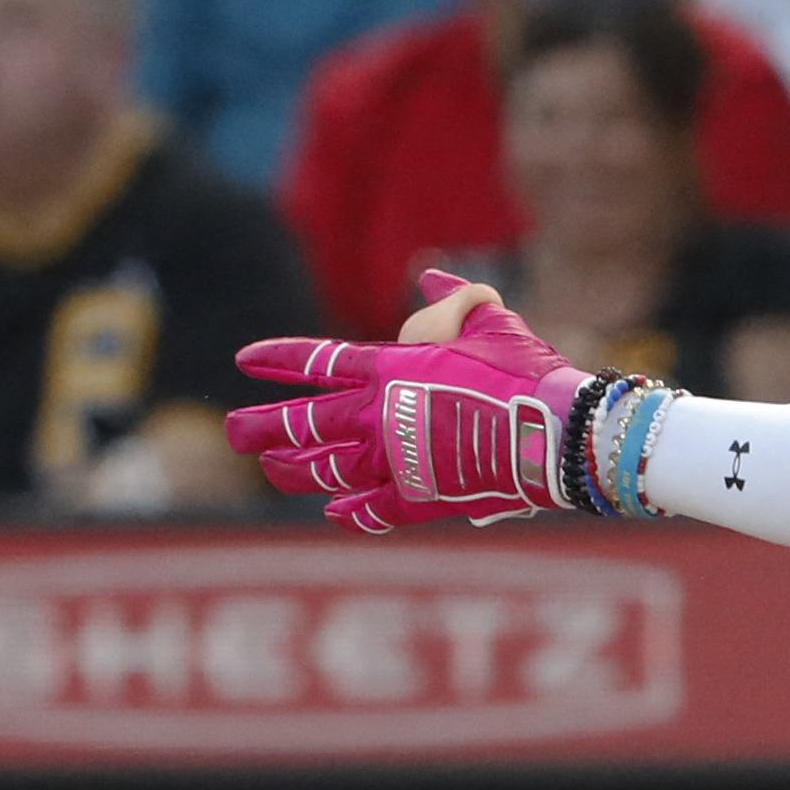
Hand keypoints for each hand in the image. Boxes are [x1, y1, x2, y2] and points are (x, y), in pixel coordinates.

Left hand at [225, 272, 591, 532]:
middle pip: (302, 422)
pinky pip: (372, 508)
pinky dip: (351, 509)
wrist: (556, 432)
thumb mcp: (493, 321)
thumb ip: (456, 299)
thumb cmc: (527, 370)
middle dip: (261, 425)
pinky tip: (334, 510)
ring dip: (291, 467)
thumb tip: (432, 278)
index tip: (244, 360)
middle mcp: (380, 416)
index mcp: (394, 369)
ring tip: (270, 466)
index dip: (279, 359)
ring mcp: (395, 461)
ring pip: (324, 468)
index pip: (320, 362)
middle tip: (232, 429)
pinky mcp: (419, 498)